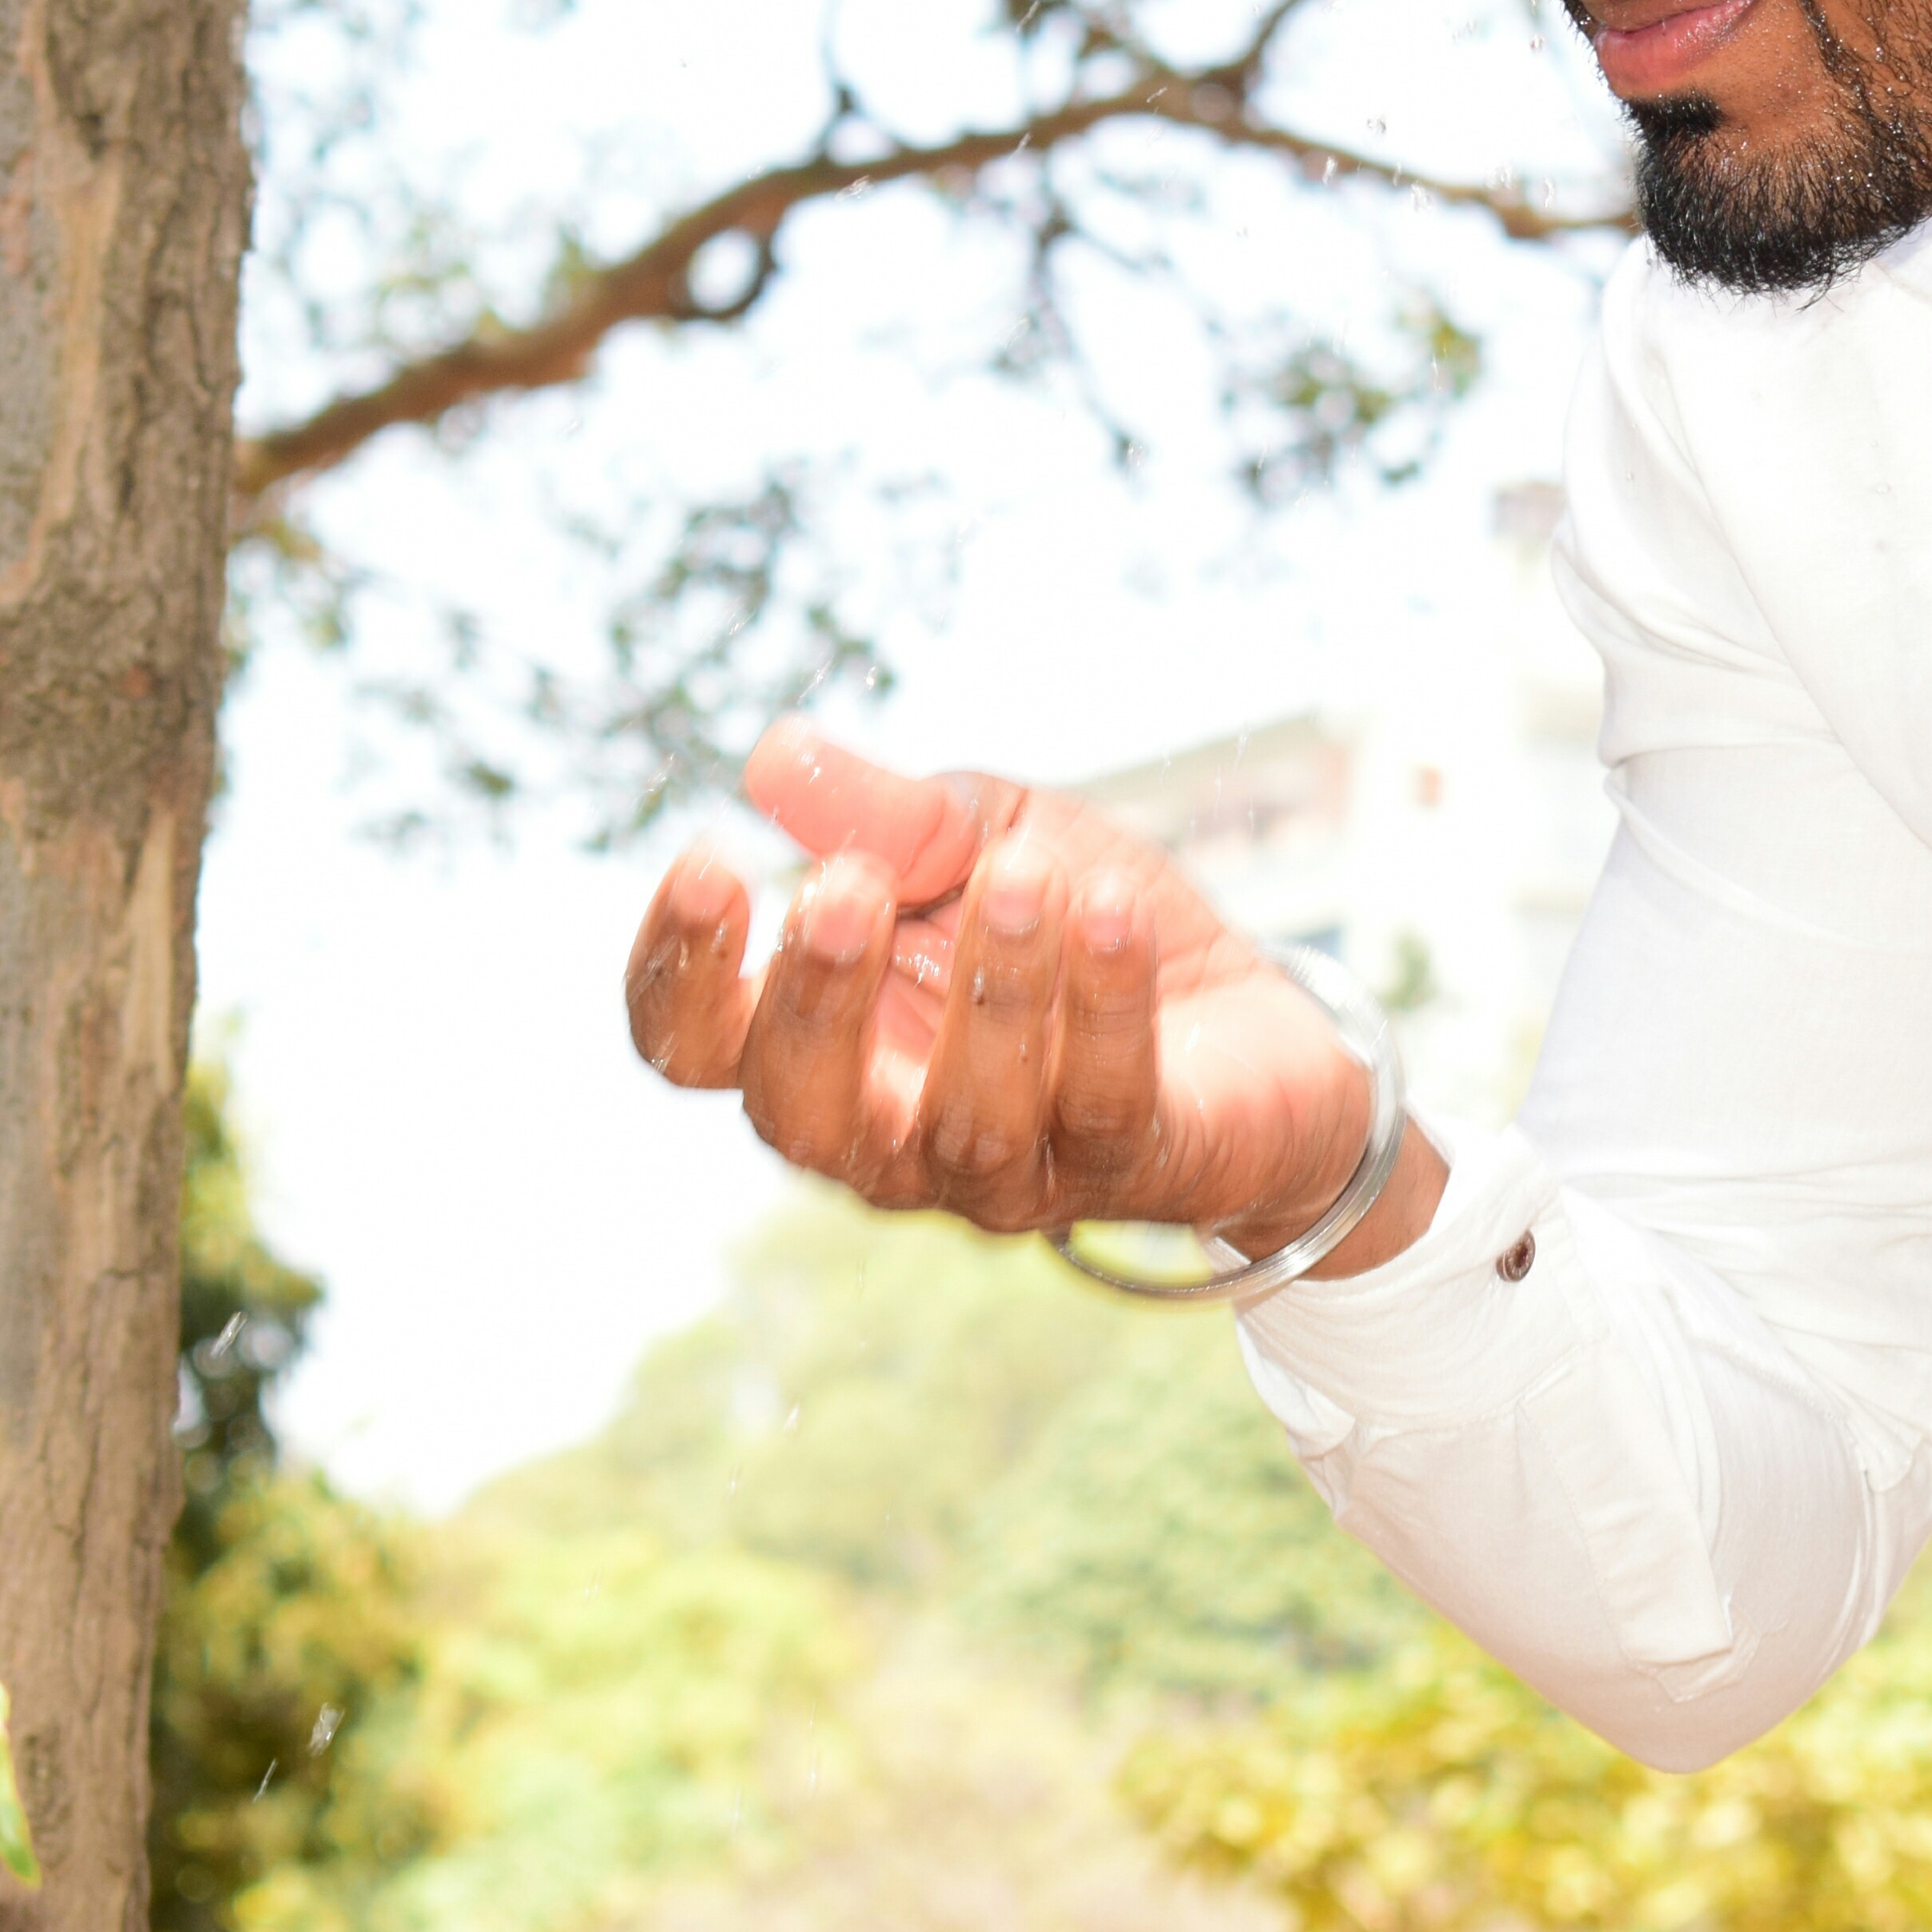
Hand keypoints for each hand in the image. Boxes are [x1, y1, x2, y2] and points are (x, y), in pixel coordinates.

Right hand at [627, 721, 1444, 1268]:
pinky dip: (1106, 1003)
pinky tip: (1110, 910)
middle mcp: (890, 1136)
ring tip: (1024, 873)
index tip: (708, 861)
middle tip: (847, 887)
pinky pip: (1101, 1105)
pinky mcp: (1127, 1171)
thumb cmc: (1078, 925)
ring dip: (991, 991)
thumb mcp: (983, 838)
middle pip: (797, 1115)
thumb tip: (776, 755)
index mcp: (825, 1047)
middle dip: (815, 1000)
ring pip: (963, 1123)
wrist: (1256, 1012)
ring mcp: (1006, 1176)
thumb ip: (888, 815)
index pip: (695, 1048)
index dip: (675, 973)